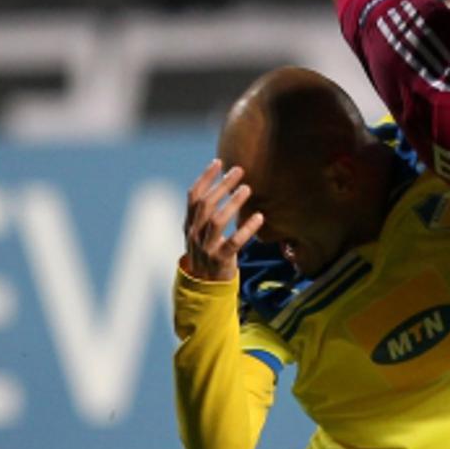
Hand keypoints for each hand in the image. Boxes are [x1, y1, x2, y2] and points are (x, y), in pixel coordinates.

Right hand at [182, 160, 263, 281]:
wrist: (205, 287)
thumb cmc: (208, 252)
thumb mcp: (202, 232)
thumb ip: (207, 213)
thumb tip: (222, 183)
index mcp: (190, 225)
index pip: (193, 197)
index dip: (204, 178)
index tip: (218, 162)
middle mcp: (195, 235)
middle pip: (206, 205)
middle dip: (222, 185)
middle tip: (239, 170)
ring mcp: (206, 248)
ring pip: (217, 221)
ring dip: (232, 203)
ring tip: (247, 189)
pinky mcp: (220, 260)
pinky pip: (234, 242)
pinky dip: (246, 229)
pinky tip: (259, 217)